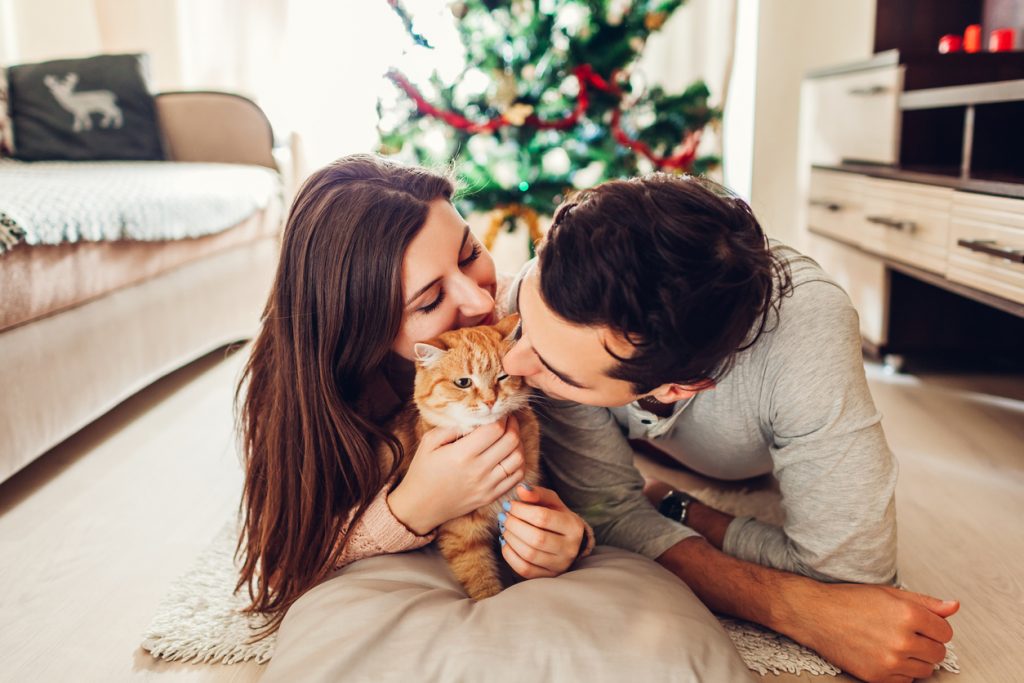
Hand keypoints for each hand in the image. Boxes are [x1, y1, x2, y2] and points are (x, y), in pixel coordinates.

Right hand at [388, 416, 524, 534]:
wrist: (420, 506)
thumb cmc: (422, 471)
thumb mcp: (428, 442)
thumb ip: (451, 427)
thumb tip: (474, 417)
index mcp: (462, 454)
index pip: (494, 429)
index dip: (501, 417)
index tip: (499, 412)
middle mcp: (478, 470)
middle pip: (511, 441)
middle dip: (513, 425)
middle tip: (508, 419)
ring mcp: (487, 485)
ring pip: (518, 458)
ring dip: (518, 443)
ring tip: (510, 435)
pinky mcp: (491, 496)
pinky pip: (516, 477)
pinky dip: (519, 463)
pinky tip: (510, 455)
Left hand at [499, 484, 587, 578]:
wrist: (568, 542)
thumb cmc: (556, 517)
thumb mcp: (551, 502)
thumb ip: (537, 493)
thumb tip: (520, 489)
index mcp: (573, 526)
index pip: (543, 518)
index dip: (521, 510)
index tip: (509, 505)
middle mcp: (570, 548)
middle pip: (536, 538)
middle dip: (514, 525)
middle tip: (504, 517)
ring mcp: (560, 565)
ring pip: (529, 554)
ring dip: (511, 539)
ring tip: (505, 528)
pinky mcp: (548, 576)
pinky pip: (524, 569)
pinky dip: (510, 555)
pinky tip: (506, 542)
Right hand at [789, 582, 957, 682]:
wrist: (816, 615)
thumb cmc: (851, 601)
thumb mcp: (889, 594)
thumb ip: (926, 602)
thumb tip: (954, 606)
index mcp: (908, 614)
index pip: (945, 632)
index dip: (934, 627)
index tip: (920, 625)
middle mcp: (903, 640)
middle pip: (938, 653)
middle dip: (927, 644)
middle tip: (906, 634)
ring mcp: (891, 661)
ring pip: (926, 670)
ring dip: (916, 660)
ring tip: (895, 645)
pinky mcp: (879, 677)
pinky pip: (907, 681)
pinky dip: (902, 672)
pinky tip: (885, 655)